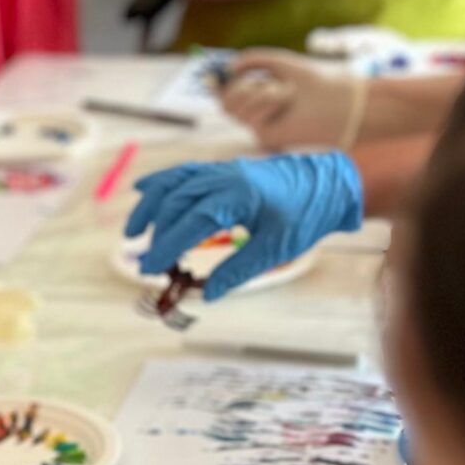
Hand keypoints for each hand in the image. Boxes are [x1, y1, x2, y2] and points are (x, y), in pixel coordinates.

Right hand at [125, 151, 362, 298]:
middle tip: (148, 263)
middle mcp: (225, 177)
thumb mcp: (276, 248)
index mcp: (238, 195)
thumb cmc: (307, 214)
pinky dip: (162, 182)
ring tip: (133, 230)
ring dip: (151, 206)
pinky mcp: (225, 170)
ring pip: (175, 183)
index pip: (190, 221)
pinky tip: (144, 189)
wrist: (330, 183)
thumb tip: (209, 293)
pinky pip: (185, 172)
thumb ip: (238, 269)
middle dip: (156, 232)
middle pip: (176, 201)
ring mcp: (223, 170)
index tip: (150, 268)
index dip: (166, 245)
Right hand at [221, 49, 365, 151]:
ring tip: (284, 90)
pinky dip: (268, 102)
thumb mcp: (280, 62)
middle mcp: (256, 112)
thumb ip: (253, 59)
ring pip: (234, 108)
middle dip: (237, 88)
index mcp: (259, 94)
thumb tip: (229, 66)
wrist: (336, 102)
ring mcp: (259, 125)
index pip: (228, 92)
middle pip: (224, 103)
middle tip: (255, 81)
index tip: (212, 75)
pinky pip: (250, 117)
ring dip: (258, 92)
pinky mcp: (265, 136)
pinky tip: (287, 101)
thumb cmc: (313, 82)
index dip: (217, 84)